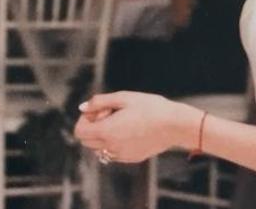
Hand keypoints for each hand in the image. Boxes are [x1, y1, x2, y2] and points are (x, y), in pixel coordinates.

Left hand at [74, 91, 200, 162]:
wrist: (176, 125)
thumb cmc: (150, 107)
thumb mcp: (123, 98)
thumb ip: (99, 102)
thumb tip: (83, 107)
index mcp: (107, 132)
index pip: (79, 132)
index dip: (85, 119)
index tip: (99, 110)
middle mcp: (112, 148)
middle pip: (86, 142)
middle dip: (92, 127)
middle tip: (110, 114)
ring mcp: (122, 155)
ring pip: (99, 149)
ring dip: (103, 136)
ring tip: (121, 122)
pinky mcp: (133, 158)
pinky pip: (113, 154)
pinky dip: (114, 143)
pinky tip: (130, 130)